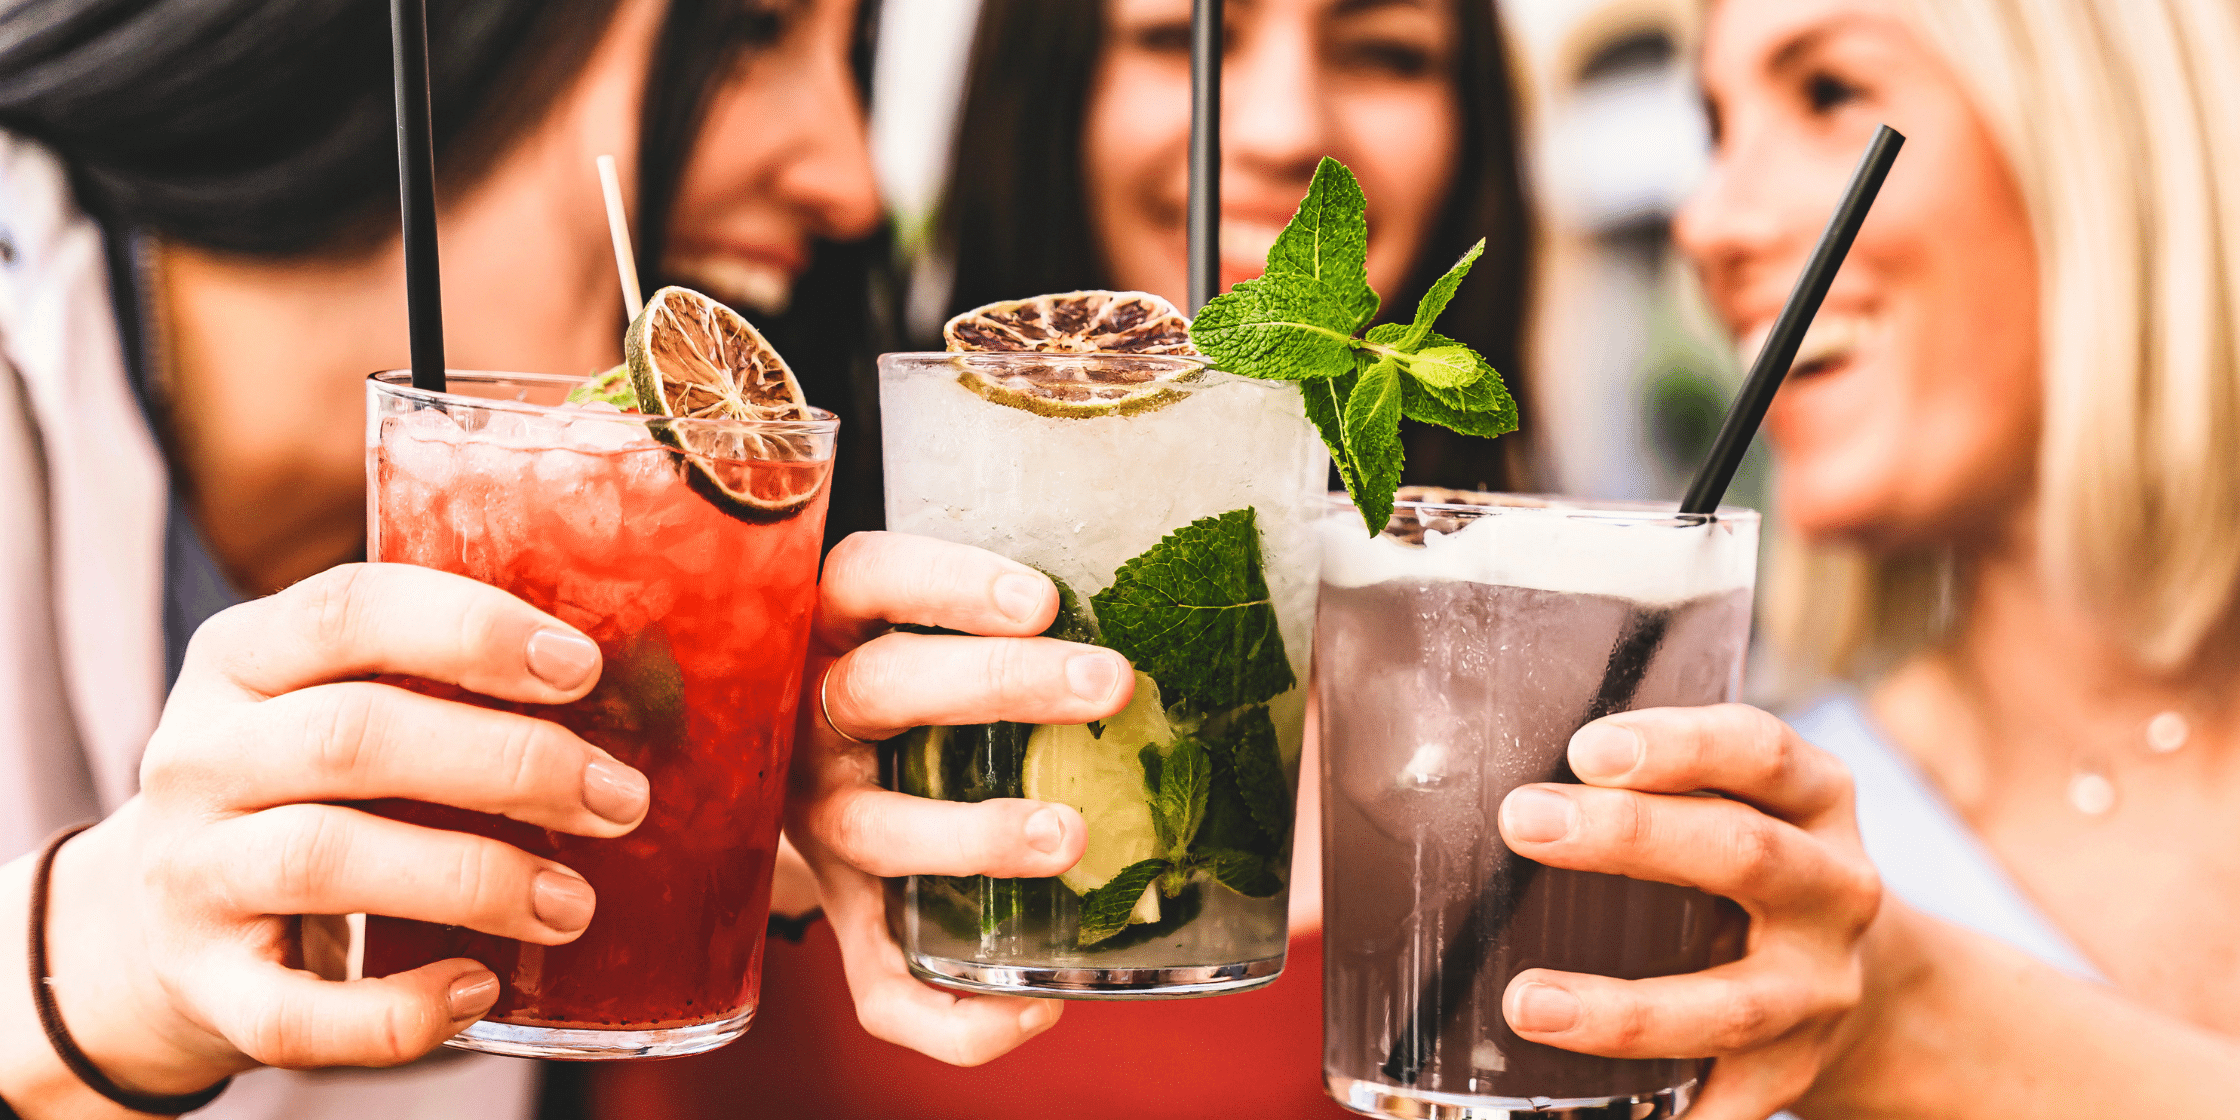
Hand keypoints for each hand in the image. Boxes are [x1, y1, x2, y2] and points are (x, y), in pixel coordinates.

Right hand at [13, 564, 648, 1100]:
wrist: (150, 924)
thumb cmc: (298, 791)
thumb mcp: (331, 704)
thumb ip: (437, 682)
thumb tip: (636, 693)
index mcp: (242, 659)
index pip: (349, 609)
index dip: (472, 631)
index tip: (582, 668)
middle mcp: (199, 756)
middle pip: (355, 736)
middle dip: (510, 763)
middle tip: (619, 799)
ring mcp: (190, 873)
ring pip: (327, 859)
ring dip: (474, 879)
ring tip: (573, 902)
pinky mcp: (202, 986)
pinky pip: (296, 1013)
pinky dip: (396, 1013)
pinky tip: (477, 990)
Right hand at [787, 532, 1131, 1065]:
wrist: (771, 763)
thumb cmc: (902, 677)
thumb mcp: (913, 626)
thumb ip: (1004, 620)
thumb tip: (1164, 613)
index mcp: (831, 632)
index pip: (867, 580)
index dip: (946, 585)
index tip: (1042, 599)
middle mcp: (810, 724)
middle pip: (881, 691)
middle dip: (999, 685)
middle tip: (1109, 683)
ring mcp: (819, 825)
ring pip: (876, 830)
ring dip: (974, 836)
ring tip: (1068, 835)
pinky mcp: (842, 914)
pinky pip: (877, 985)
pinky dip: (950, 1016)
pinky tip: (1038, 1006)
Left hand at [1495, 704, 1880, 1117]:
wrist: (1874, 982)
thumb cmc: (1749, 863)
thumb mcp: (1740, 799)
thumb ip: (1651, 779)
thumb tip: (1476, 757)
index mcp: (1815, 799)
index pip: (1761, 750)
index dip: (1678, 743)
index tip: (1586, 747)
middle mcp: (1833, 890)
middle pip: (1745, 856)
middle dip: (1630, 839)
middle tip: (1521, 822)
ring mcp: (1818, 993)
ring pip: (1730, 1006)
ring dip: (1625, 1011)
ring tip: (1526, 1004)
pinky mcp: (1790, 1074)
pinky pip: (1726, 1110)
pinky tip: (1580, 1117)